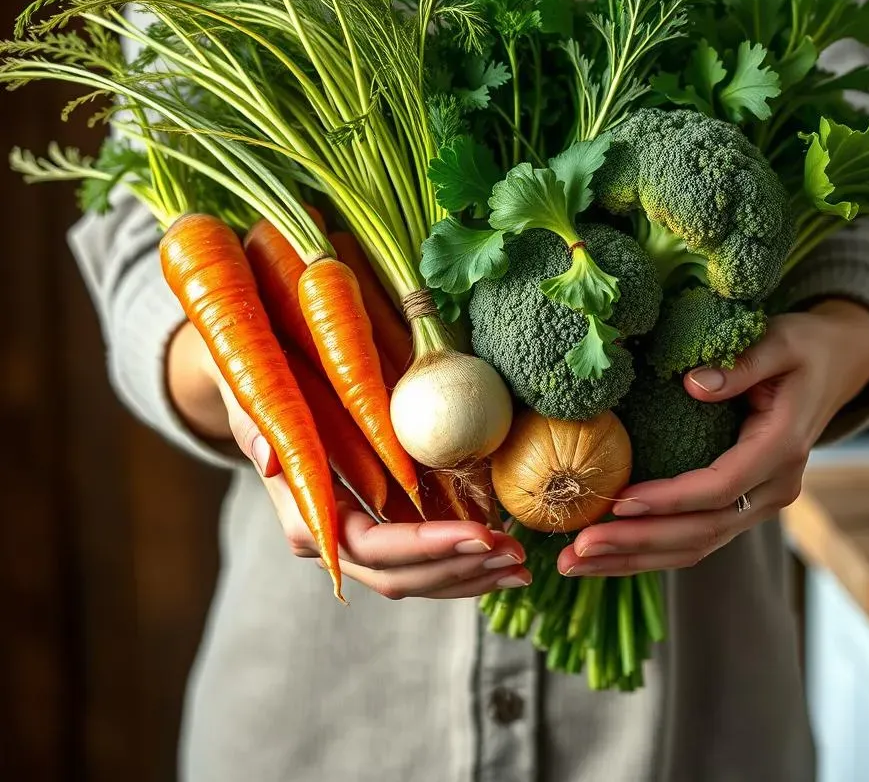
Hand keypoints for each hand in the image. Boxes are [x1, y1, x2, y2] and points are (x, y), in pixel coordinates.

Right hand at [167, 323, 530, 598]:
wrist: (256, 385)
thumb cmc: (259, 385)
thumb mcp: (251, 395)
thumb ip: (257, 425)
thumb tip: (267, 459)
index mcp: (305, 516)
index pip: (372, 546)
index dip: (426, 546)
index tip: (480, 534)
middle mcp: (331, 541)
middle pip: (402, 575)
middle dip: (461, 567)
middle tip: (517, 555)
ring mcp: (357, 540)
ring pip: (418, 578)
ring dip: (471, 574)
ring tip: (522, 566)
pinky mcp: (379, 526)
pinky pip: (423, 559)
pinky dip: (463, 559)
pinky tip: (502, 553)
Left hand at [557, 299, 868, 577]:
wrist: (836, 365)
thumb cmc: (802, 347)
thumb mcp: (779, 341)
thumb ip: (741, 364)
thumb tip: (694, 384)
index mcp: (783, 448)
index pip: (720, 487)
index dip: (669, 499)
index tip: (618, 500)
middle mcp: (775, 488)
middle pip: (701, 531)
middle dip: (637, 543)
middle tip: (577, 550)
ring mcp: (759, 502)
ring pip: (695, 546)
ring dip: (634, 558)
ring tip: (576, 564)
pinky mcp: (741, 504)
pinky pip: (695, 537)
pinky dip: (649, 550)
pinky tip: (606, 556)